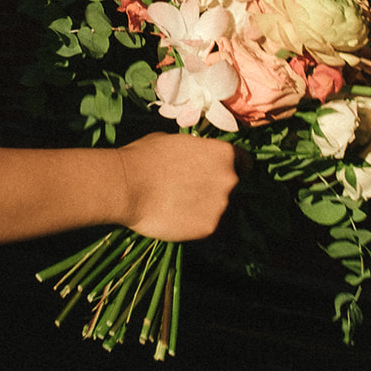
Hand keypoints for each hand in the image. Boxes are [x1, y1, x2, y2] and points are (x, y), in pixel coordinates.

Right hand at [116, 133, 238, 240]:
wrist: (126, 186)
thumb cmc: (145, 157)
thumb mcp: (175, 141)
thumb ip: (195, 151)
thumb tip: (195, 156)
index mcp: (225, 154)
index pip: (244, 162)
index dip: (232, 167)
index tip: (218, 173)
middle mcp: (230, 180)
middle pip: (232, 187)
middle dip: (216, 189)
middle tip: (192, 191)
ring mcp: (221, 206)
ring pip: (221, 209)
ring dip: (207, 208)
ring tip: (180, 206)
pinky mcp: (209, 228)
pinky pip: (208, 226)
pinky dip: (196, 224)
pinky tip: (177, 218)